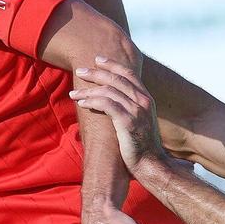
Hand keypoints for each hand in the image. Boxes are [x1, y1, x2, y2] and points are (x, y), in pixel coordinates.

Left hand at [73, 58, 167, 172]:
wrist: (150, 163)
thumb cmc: (141, 145)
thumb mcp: (139, 121)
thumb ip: (131, 108)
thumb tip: (115, 101)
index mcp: (146, 98)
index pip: (128, 74)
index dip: (112, 65)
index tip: (97, 60)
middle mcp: (143, 101)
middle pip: (116, 79)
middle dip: (95, 73)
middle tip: (79, 71)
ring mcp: (136, 110)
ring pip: (108, 90)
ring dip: (88, 90)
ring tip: (74, 93)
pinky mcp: (128, 121)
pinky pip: (106, 104)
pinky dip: (92, 101)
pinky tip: (82, 103)